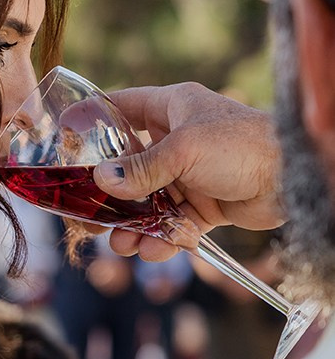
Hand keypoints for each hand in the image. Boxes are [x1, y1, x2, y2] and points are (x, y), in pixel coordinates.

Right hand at [93, 83, 284, 260]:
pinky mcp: (206, 205)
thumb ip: (142, 169)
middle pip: (129, 165)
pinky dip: (162, 238)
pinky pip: (173, 223)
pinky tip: (152, 251)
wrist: (293, 178)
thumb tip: (103, 182)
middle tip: (88, 216)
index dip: (93, 120)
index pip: (122, 107)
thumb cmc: (243, 144)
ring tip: (122, 246)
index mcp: (172, 107)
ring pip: (148, 201)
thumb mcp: (184, 150)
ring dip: (133, 225)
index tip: (65, 138)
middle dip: (108, 194)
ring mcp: (190, 174)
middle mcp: (177, 138)